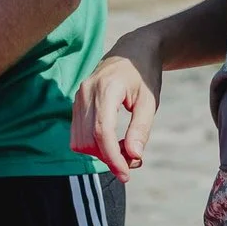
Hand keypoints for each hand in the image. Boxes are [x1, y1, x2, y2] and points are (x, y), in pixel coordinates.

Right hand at [71, 33, 162, 178]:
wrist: (133, 51)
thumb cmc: (144, 75)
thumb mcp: (150, 101)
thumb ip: (141, 129)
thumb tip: (133, 156)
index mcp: (106, 88)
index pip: (102, 131)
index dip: (112, 157)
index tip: (126, 174)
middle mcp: (86, 91)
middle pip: (88, 139)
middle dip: (108, 158)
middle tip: (132, 161)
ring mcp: (78, 96)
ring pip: (79, 140)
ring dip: (99, 153)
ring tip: (124, 149)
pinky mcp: (76, 102)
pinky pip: (78, 133)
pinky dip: (93, 144)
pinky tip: (113, 142)